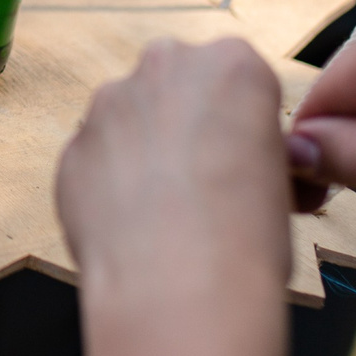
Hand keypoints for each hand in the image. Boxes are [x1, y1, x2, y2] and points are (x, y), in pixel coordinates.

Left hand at [56, 39, 289, 305]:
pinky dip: (109, 187)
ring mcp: (108, 105)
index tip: (247, 164)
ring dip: (144, 154)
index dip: (245, 129)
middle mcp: (164, 67)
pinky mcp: (71, 148)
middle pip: (179, 90)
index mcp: (232, 64)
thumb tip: (249, 165)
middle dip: (188, 127)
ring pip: (130, 122)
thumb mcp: (284, 182)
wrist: (178, 291)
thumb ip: (256, 149)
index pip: (241, 83)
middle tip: (206, 185)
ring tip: (166, 215)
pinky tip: (131, 228)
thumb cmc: (245, 240)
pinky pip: (95, 161)